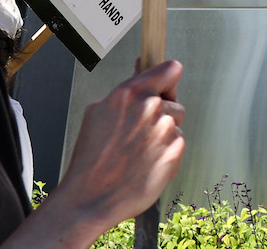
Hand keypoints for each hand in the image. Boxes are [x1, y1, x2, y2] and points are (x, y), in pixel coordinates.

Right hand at [57, 60, 186, 225]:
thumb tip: (142, 68)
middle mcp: (150, 107)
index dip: (167, 78)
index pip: (170, 69)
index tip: (165, 84)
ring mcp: (164, 129)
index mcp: (130, 93)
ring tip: (138, 151)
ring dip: (163, 134)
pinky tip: (145, 163)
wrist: (89, 199)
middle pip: (173, 100)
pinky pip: (177, 144)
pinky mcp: (175, 150)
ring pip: (175, 124)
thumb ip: (127, 91)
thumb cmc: (90, 160)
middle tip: (140, 132)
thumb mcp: (98, 113)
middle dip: (162, 113)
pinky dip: (166, 153)